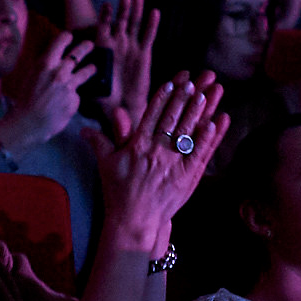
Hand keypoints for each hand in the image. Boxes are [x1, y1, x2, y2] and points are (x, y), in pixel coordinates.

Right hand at [0, 31, 95, 154]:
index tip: (70, 36)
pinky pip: (76, 94)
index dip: (66, 37)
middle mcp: (60, 72)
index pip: (60, 42)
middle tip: (90, 44)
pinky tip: (66, 100)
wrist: (29, 122)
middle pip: (77, 54)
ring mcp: (69, 86)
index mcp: (45, 63)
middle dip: (85, 47)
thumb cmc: (25, 99)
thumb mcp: (31, 76)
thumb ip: (44, 66)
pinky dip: (73, 95)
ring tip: (93, 67)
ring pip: (84, 73)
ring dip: (90, 68)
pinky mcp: (75, 100)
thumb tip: (53, 58)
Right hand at [87, 74, 227, 254]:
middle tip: (196, 79)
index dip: (164, 96)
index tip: (174, 81)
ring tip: (208, 92)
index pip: (153, 115)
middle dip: (185, 97)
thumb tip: (84, 129)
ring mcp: (173, 164)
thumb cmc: (118, 192)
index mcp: (138, 145)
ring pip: (188, 132)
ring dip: (199, 111)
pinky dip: (208, 138)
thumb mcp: (106, 164)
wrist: (134, 221)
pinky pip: (199, 153)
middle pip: (173, 118)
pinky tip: (216, 122)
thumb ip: (100, 142)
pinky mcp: (187, 177)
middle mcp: (156, 151)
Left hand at [94, 0, 158, 124]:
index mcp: (104, 48)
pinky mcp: (144, 54)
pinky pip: (148, 36)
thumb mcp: (89, 84)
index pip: (104, 27)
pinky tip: (155, 12)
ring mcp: (132, 47)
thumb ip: (82, 74)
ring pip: (135, 25)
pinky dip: (152, 24)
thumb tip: (70, 69)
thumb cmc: (103, 97)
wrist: (122, 106)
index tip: (106, 5)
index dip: (105, 16)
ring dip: (137, 11)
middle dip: (123, 10)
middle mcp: (118, 44)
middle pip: (121, 22)